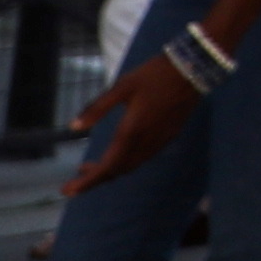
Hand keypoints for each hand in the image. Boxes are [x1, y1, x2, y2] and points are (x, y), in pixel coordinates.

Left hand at [61, 49, 196, 193]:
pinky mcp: (169, 136)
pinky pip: (144, 157)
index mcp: (131, 132)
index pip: (106, 167)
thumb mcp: (122, 86)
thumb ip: (97, 108)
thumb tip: (74, 127)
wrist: (192, 69)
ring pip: (132, 166)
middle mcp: (146, 143)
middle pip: (118, 171)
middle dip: (96, 177)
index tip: (68, 191)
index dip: (86, 182)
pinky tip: (121, 150)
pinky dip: (127, 161)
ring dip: (112, 170)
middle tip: (78, 173)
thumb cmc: (154, 75)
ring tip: (94, 165)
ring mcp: (159, 141)